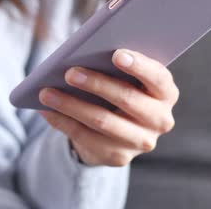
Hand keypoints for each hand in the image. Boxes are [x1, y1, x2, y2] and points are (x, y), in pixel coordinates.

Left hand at [39, 49, 178, 166]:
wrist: (116, 130)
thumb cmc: (118, 86)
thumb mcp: (122, 75)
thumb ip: (114, 62)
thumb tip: (81, 52)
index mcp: (165, 92)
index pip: (158, 78)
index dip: (139, 66)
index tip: (116, 54)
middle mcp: (160, 119)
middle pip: (127, 99)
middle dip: (96, 84)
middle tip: (69, 72)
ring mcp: (141, 141)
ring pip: (102, 121)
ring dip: (71, 105)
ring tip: (46, 92)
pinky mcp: (118, 156)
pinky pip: (85, 137)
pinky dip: (62, 121)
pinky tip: (45, 110)